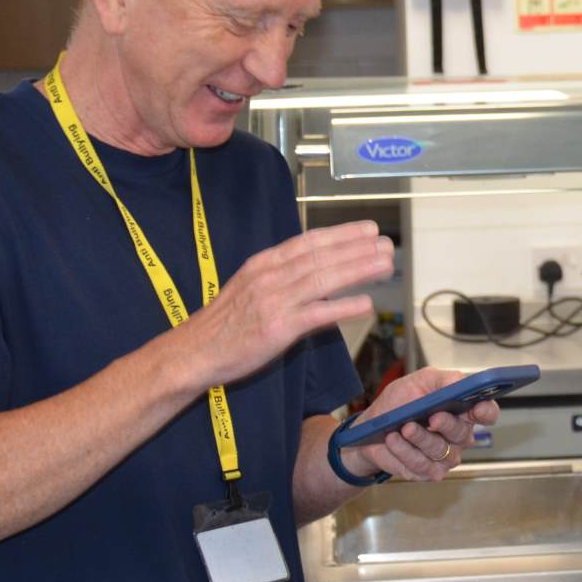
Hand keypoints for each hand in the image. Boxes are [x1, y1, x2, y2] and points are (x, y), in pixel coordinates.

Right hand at [179, 220, 393, 389]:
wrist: (193, 352)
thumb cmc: (225, 322)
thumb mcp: (250, 286)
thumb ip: (282, 275)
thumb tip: (316, 268)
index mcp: (264, 263)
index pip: (310, 242)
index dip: (342, 234)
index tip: (368, 229)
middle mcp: (271, 276)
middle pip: (322, 257)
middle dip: (359, 248)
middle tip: (388, 244)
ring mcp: (274, 301)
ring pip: (324, 279)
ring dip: (359, 270)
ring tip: (385, 265)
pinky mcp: (277, 329)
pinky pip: (318, 315)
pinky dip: (343, 307)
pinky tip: (366, 303)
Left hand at [341, 368, 501, 483]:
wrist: (371, 427)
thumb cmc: (399, 403)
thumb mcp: (419, 381)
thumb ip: (444, 380)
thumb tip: (461, 383)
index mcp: (462, 411)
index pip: (487, 413)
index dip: (486, 412)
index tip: (477, 408)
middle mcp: (459, 436)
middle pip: (463, 434)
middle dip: (447, 424)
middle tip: (433, 417)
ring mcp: (445, 456)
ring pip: (440, 450)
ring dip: (419, 437)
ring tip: (403, 427)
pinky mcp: (429, 472)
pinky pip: (421, 465)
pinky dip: (404, 451)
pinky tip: (393, 440)